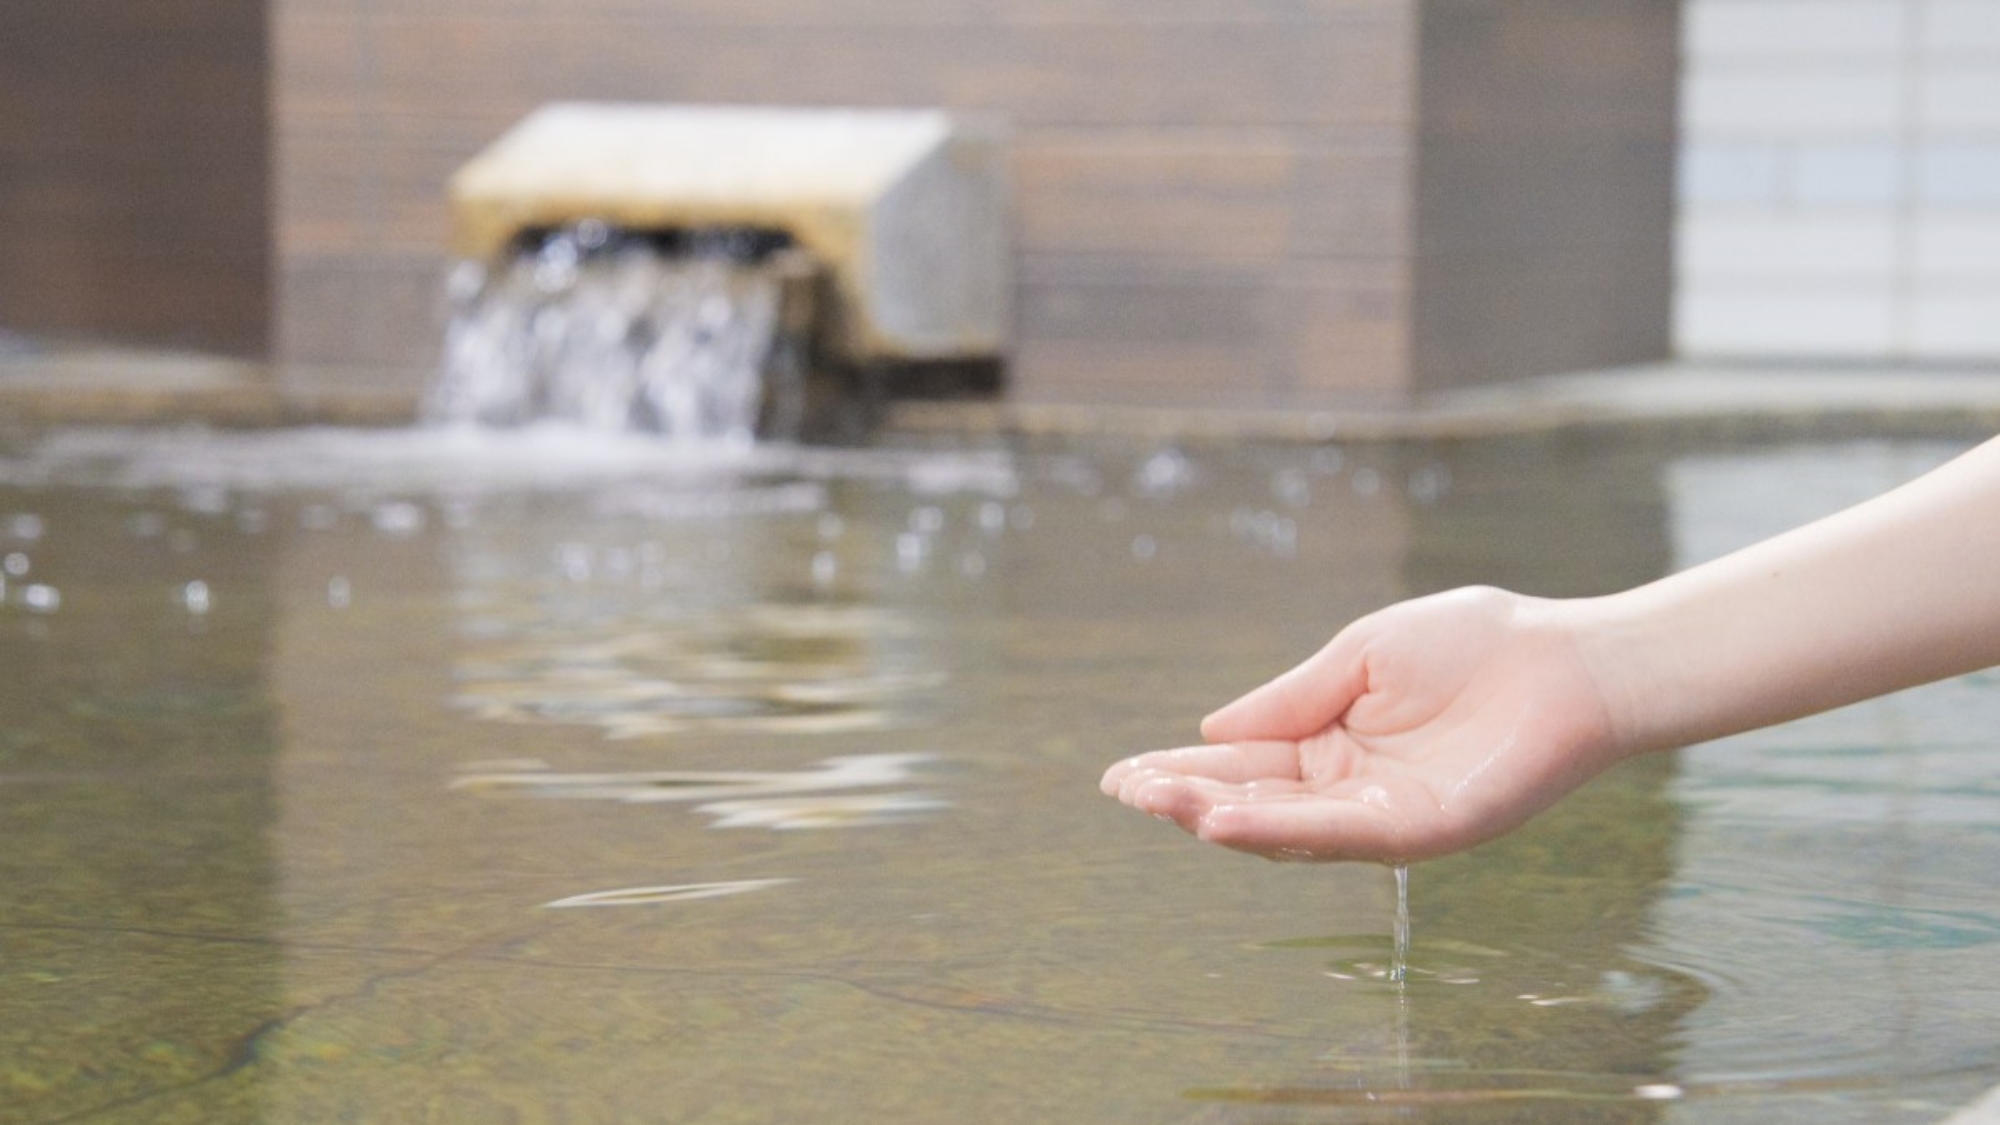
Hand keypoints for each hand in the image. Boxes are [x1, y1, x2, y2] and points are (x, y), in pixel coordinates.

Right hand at [1100, 587, 1624, 862]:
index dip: (1184, 768)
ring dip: (1221, 819)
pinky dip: (1282, 832)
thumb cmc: (1475, 645)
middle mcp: (1350, 789)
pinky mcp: (1422, 833)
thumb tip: (1210, 731)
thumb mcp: (1360, 655)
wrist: (1565, 661)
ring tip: (1162, 804)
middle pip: (1253, 801)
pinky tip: (1229, 822)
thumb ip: (1291, 698)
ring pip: (1287, 828)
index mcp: (1332, 742)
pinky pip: (1340, 837)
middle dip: (1186, 798)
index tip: (1123, 773)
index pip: (1244, 762)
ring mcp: (1384, 817)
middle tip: (1124, 790)